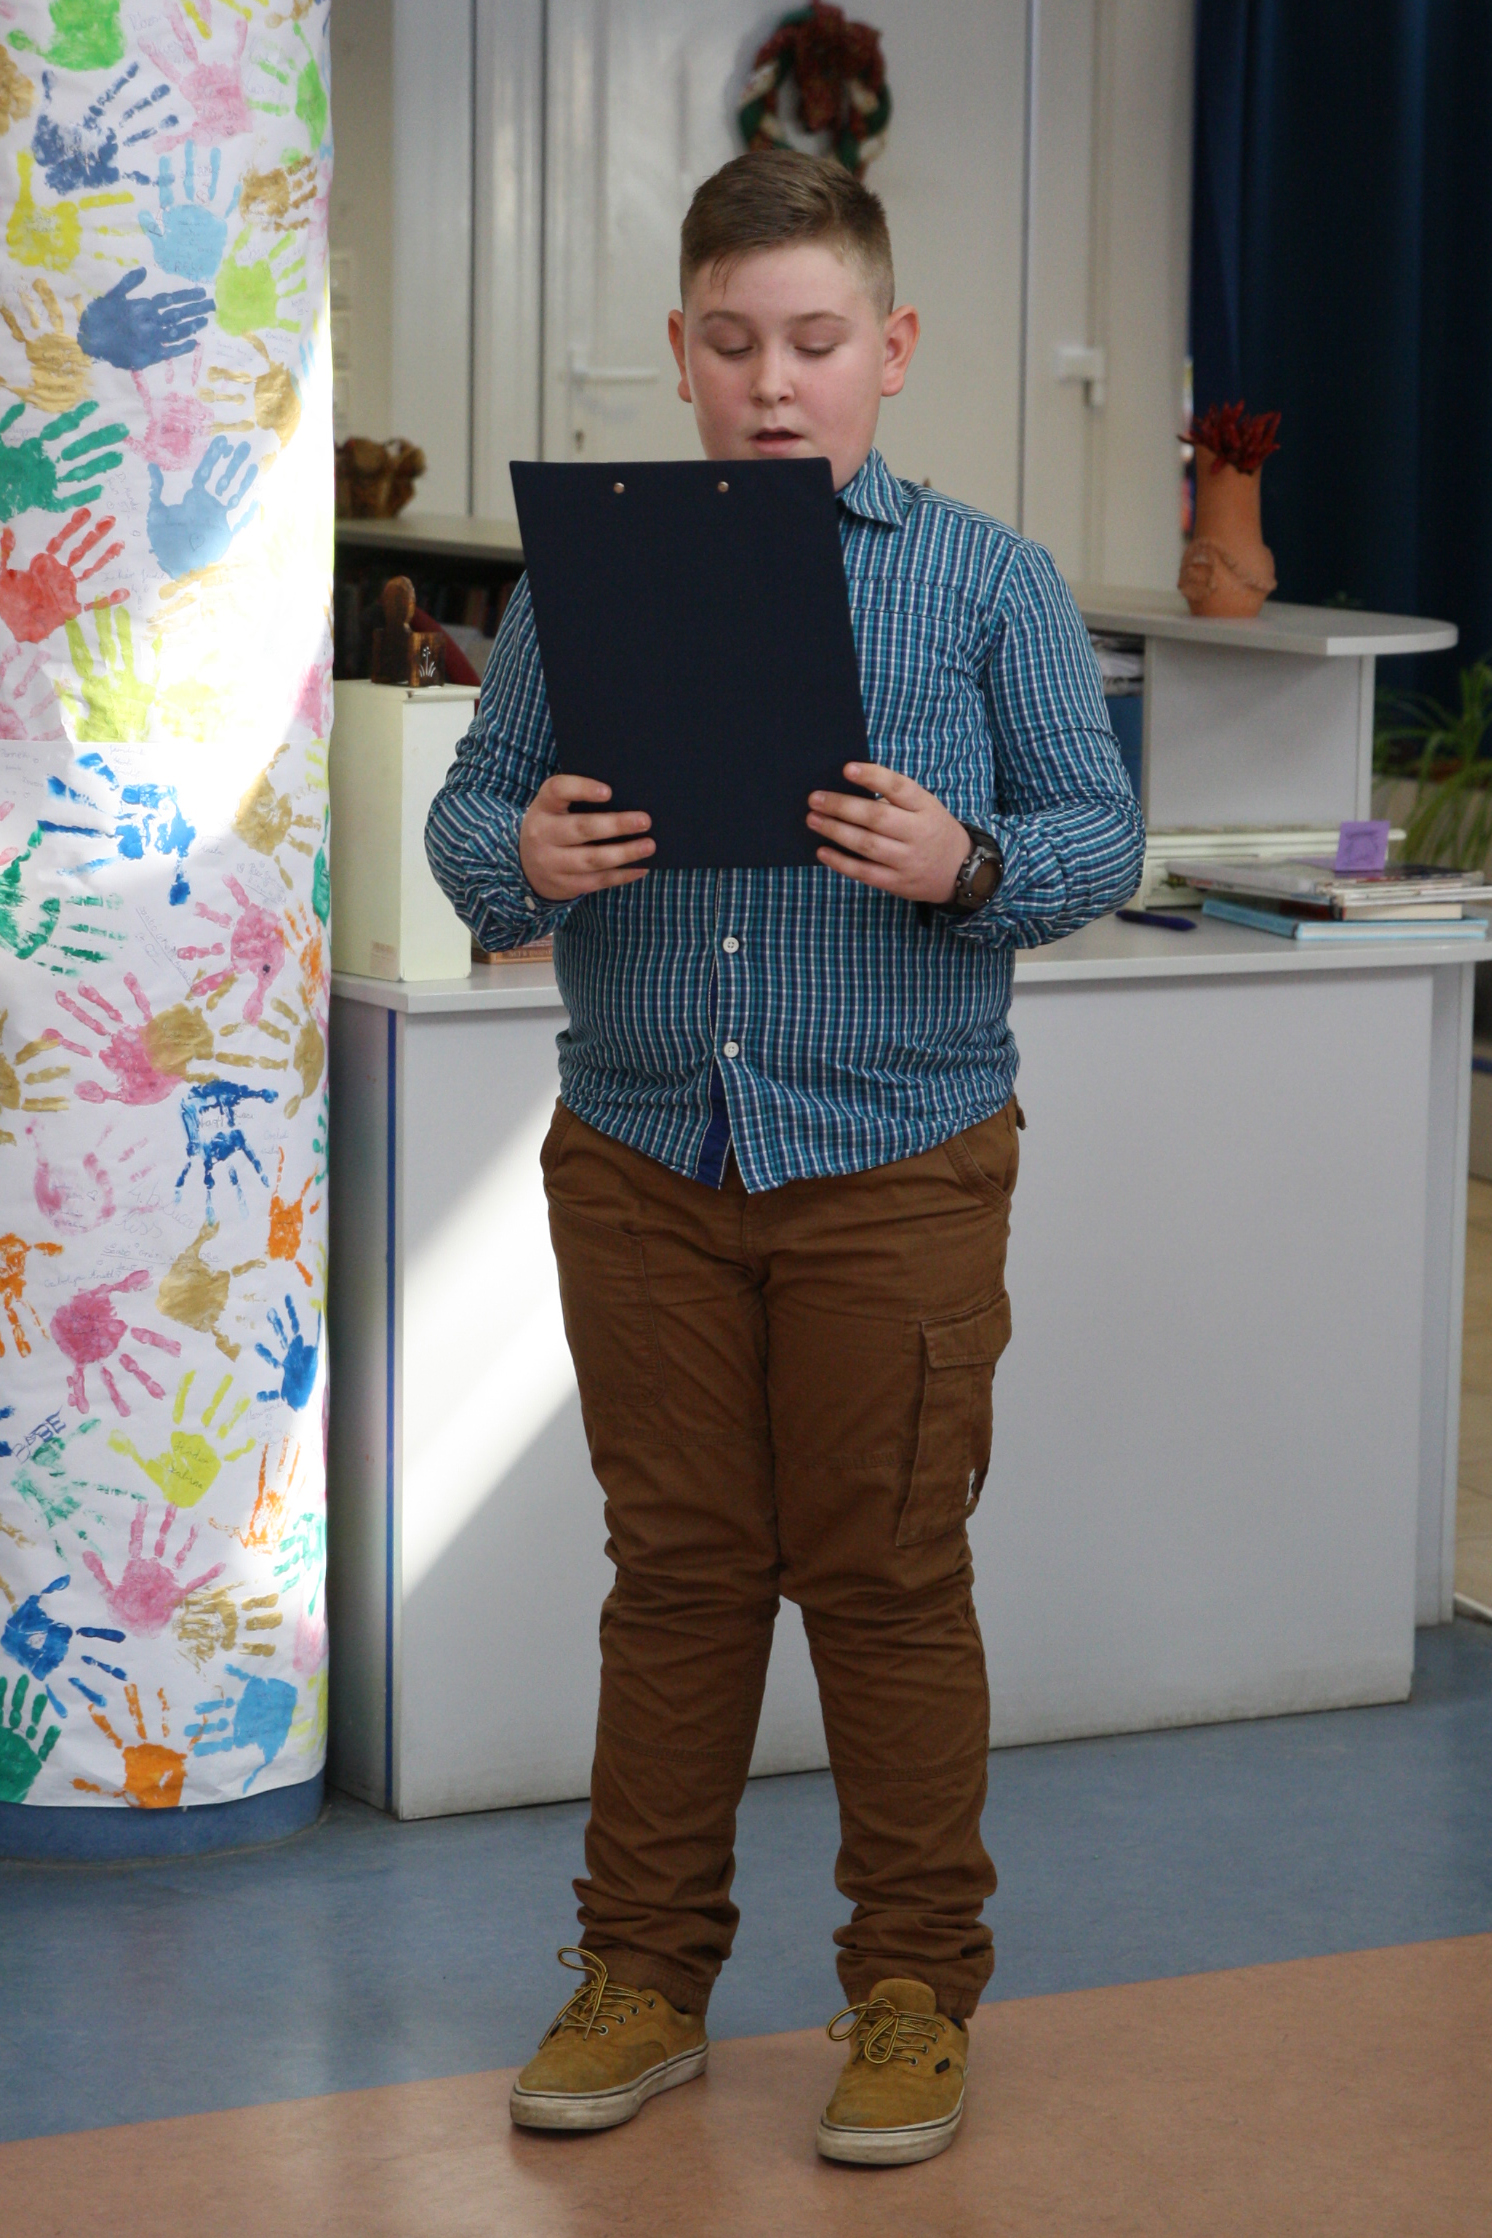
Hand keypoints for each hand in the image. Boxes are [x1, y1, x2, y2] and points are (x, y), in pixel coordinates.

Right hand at [520, 774, 653, 900]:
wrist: (526, 866)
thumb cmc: (553, 827)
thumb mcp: (554, 809)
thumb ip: (579, 801)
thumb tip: (628, 800)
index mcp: (543, 807)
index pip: (557, 790)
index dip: (582, 789)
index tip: (609, 791)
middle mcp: (542, 834)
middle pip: (581, 828)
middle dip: (616, 825)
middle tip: (644, 821)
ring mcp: (551, 863)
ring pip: (592, 859)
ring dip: (624, 853)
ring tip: (649, 845)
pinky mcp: (564, 885)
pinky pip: (598, 880)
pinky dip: (622, 875)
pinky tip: (642, 867)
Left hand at [808, 763, 971, 902]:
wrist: (962, 870)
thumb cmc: (931, 829)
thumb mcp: (925, 807)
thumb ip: (895, 799)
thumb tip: (846, 790)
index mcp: (925, 807)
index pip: (899, 787)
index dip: (872, 776)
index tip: (846, 768)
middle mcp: (918, 833)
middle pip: (876, 817)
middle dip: (841, 806)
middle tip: (815, 799)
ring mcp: (908, 860)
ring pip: (867, 845)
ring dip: (835, 831)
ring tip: (813, 820)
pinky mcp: (898, 883)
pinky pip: (865, 872)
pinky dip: (840, 862)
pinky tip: (822, 851)